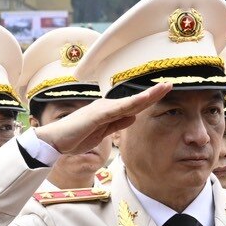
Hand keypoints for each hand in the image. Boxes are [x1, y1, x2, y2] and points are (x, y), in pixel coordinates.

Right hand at [33, 82, 172, 154]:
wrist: (55, 141)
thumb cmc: (77, 137)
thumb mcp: (103, 133)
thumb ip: (118, 124)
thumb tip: (134, 116)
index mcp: (109, 111)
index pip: (134, 104)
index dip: (150, 98)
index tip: (164, 91)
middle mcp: (107, 106)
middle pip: (135, 99)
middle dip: (153, 93)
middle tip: (170, 84)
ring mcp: (102, 109)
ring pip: (129, 102)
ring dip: (147, 95)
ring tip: (163, 88)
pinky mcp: (96, 115)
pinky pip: (116, 109)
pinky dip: (130, 104)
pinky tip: (142, 100)